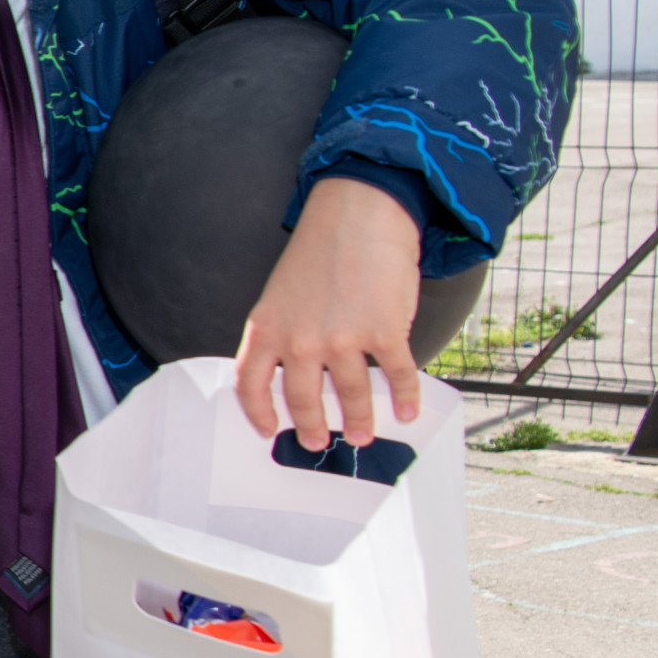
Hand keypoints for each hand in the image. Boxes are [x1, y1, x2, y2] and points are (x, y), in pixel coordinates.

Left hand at [234, 176, 425, 451]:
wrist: (360, 215)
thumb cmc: (320, 251)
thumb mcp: (280, 294)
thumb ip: (283, 333)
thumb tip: (296, 374)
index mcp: (267, 329)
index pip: (250, 385)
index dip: (257, 413)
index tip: (268, 430)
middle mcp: (300, 341)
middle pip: (302, 400)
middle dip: (312, 427)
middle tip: (318, 442)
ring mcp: (343, 340)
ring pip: (351, 396)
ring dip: (359, 420)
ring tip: (362, 434)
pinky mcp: (384, 333)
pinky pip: (397, 377)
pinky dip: (405, 398)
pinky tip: (407, 411)